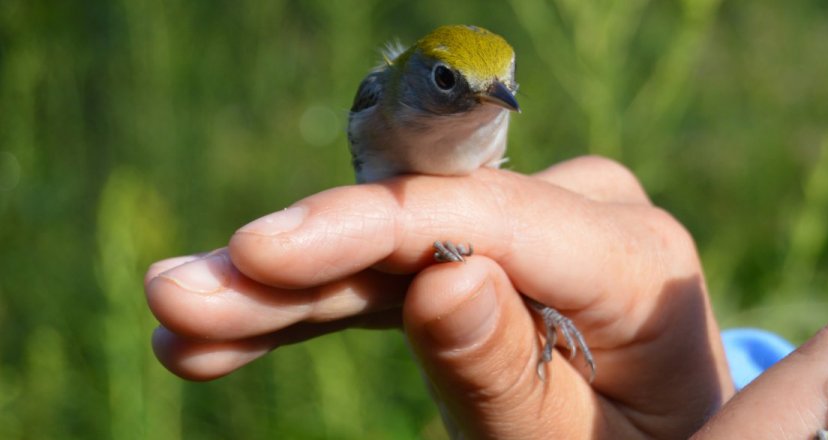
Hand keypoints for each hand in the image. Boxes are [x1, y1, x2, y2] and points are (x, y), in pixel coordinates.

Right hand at [145, 156, 733, 437]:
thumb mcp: (574, 439)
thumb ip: (510, 368)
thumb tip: (440, 276)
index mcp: (634, 257)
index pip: (489, 215)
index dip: (365, 226)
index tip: (257, 252)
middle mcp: (586, 216)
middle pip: (423, 224)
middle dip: (297, 265)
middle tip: (176, 301)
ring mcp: (538, 228)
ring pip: (389, 249)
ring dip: (284, 289)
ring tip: (181, 321)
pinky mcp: (494, 253)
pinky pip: (394, 273)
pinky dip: (315, 306)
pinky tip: (229, 335)